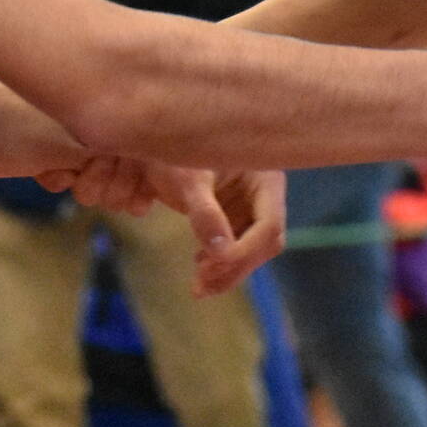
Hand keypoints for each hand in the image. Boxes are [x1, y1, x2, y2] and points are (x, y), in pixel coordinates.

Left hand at [40, 161, 286, 294]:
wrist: (157, 141)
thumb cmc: (173, 150)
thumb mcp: (188, 180)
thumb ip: (205, 214)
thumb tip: (220, 255)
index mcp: (265, 177)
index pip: (269, 225)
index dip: (245, 251)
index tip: (214, 264)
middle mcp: (264, 193)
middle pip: (265, 242)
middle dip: (236, 266)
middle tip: (202, 284)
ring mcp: (250, 205)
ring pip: (251, 248)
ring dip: (228, 270)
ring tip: (198, 285)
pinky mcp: (234, 214)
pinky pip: (235, 246)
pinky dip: (219, 262)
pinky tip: (198, 269)